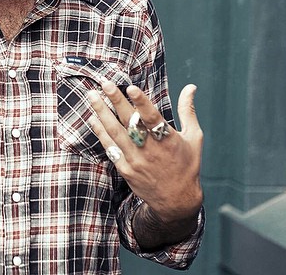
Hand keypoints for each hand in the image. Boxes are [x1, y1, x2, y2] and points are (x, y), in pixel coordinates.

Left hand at [88, 81, 202, 224]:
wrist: (177, 201)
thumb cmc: (187, 165)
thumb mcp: (193, 137)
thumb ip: (187, 110)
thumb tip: (190, 86)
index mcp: (168, 140)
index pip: (152, 118)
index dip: (142, 102)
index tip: (130, 88)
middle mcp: (150, 150)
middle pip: (130, 122)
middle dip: (116, 101)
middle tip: (105, 83)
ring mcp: (136, 160)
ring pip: (115, 133)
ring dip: (102, 113)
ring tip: (92, 95)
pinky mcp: (126, 169)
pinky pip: (110, 148)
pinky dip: (100, 133)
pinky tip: (93, 118)